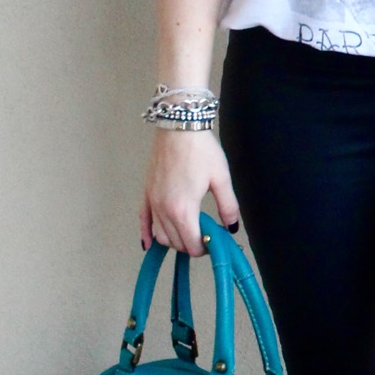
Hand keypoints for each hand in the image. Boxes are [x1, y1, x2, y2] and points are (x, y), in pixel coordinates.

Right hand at [139, 130, 240, 255]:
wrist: (179, 126)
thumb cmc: (201, 150)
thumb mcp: (221, 179)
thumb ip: (228, 207)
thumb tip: (231, 227)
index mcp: (183, 210)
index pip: (192, 245)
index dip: (205, 248)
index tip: (215, 240)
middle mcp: (164, 210)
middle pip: (176, 243)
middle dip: (192, 244)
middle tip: (207, 234)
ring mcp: (152, 201)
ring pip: (161, 235)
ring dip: (175, 240)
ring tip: (190, 231)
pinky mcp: (146, 192)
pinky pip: (143, 220)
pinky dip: (147, 234)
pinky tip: (149, 244)